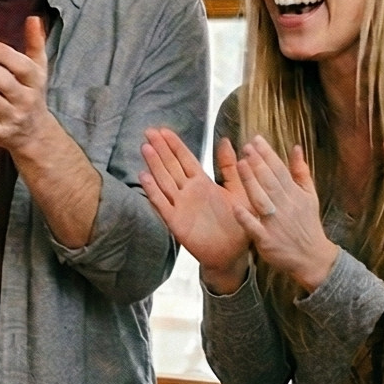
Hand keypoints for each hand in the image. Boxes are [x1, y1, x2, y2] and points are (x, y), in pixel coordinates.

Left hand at [0, 14, 65, 157]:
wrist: (34, 133)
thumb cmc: (31, 92)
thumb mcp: (37, 69)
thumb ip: (35, 43)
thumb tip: (33, 17)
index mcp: (35, 82)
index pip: (23, 68)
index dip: (6, 56)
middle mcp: (26, 100)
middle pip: (5, 83)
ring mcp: (12, 118)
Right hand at [138, 127, 252, 289]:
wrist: (232, 253)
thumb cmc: (237, 223)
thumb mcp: (239, 190)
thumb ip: (230, 167)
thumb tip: (225, 140)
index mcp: (202, 182)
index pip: (185, 159)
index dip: (174, 144)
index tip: (163, 130)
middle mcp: (188, 191)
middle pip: (171, 166)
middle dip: (160, 149)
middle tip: (148, 132)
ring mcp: (180, 205)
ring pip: (164, 181)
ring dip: (154, 165)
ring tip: (145, 148)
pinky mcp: (176, 221)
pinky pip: (162, 204)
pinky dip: (153, 191)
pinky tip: (145, 177)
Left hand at [225, 139, 340, 294]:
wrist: (312, 257)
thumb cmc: (307, 224)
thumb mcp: (310, 196)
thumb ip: (301, 172)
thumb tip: (296, 147)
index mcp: (294, 194)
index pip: (279, 170)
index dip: (268, 154)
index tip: (256, 140)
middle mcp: (285, 206)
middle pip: (270, 181)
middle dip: (258, 163)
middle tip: (246, 147)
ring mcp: (276, 223)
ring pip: (262, 200)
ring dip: (251, 183)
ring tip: (241, 165)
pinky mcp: (267, 240)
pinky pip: (255, 228)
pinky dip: (246, 218)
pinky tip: (235, 207)